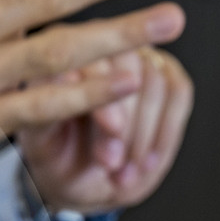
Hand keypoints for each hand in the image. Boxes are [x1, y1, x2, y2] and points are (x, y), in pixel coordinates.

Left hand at [20, 47, 193, 214]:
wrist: (81, 175)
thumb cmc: (56, 157)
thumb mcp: (40, 143)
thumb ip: (48, 114)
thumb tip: (74, 94)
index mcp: (57, 56)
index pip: (83, 59)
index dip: (101, 93)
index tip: (114, 127)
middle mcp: (96, 45)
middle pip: (127, 65)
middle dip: (127, 122)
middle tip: (113, 162)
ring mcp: (134, 55)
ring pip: (155, 81)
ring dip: (144, 135)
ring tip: (123, 173)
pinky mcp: (164, 69)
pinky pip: (178, 92)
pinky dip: (165, 133)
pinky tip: (146, 163)